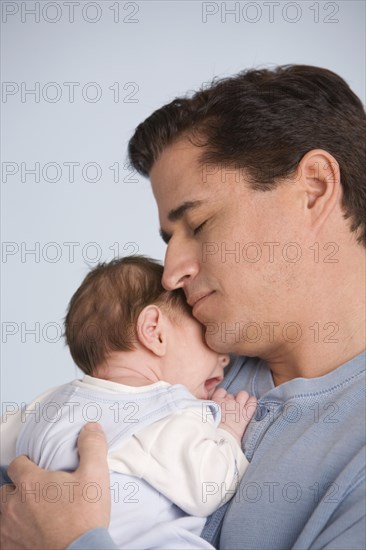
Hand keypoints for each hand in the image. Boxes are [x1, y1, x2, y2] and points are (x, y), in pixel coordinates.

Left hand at [0, 422, 110, 549]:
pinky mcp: (10, 548)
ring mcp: (8, 530)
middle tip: (40, 493)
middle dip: (19, 489)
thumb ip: (92, 447)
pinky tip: (30, 533)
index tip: (40, 470)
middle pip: (6, 488)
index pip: (17, 463)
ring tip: (34, 514)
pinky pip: (4, 536)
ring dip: (14, 511)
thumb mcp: (95, 476)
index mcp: (31, 483)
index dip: (28, 464)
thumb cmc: (84, 521)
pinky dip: (14, 533)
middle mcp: (13, 505)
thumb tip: (91, 428)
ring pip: (2, 513)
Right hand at [211, 388, 256, 442]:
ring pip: (243, 394)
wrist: (219, 439)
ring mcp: (238, 407)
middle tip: (230, 408)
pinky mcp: (245, 415)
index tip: (222, 401)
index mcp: (216, 400)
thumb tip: (209, 405)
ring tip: (241, 404)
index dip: (222, 396)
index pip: (221, 391)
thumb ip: (208, 407)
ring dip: (243, 398)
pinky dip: (252, 402)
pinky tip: (251, 404)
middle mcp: (227, 401)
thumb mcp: (205, 414)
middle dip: (231, 400)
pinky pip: (252, 403)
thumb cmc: (210, 429)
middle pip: (231, 394)